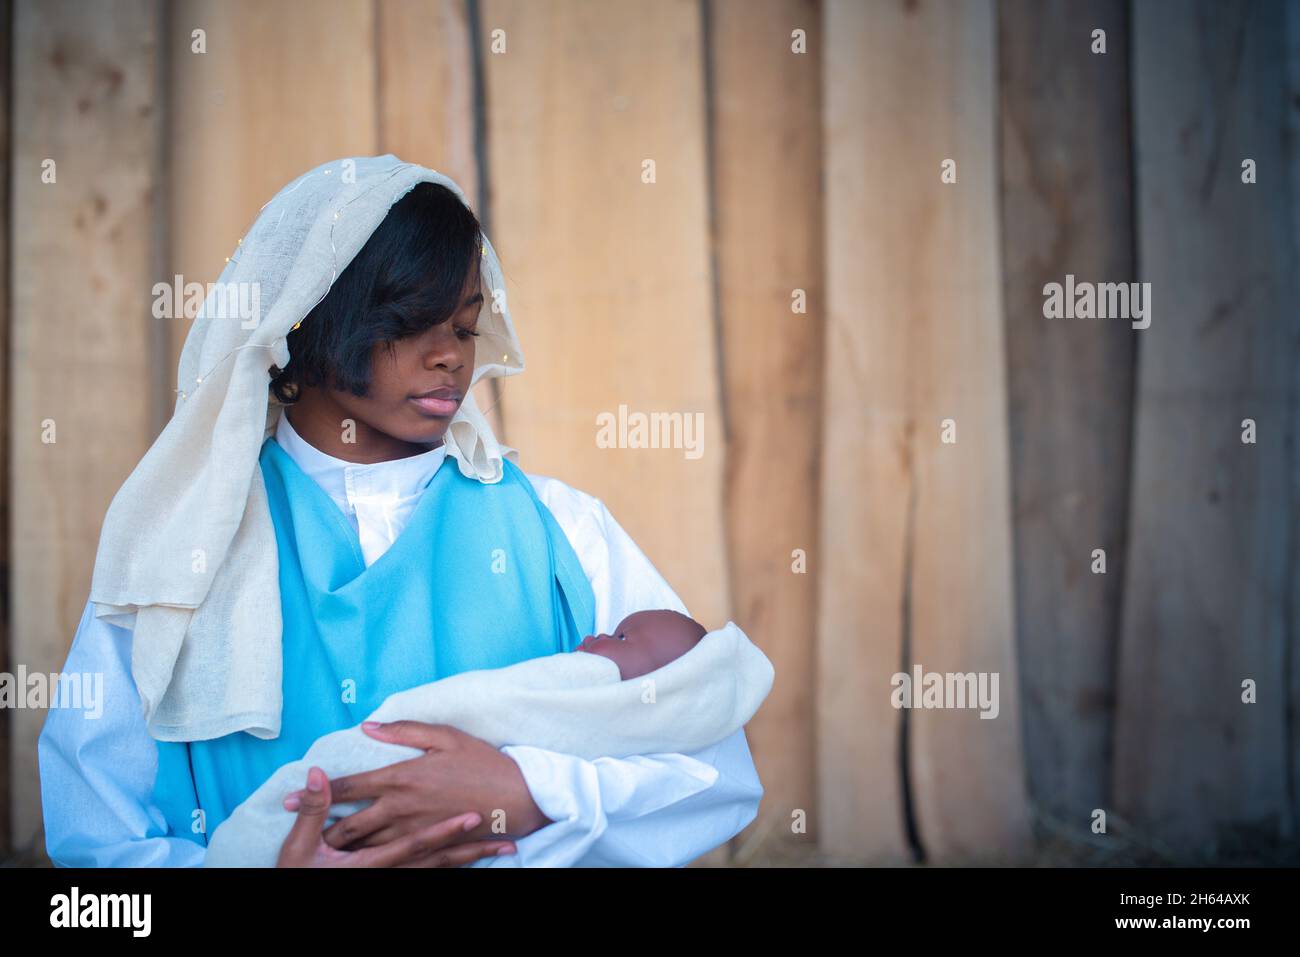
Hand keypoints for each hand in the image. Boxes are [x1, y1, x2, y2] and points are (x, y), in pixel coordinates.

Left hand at [281, 722, 552, 851]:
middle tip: (295, 834)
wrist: (519, 798)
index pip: (349, 787)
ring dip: (339, 849)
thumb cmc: (484, 763)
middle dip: (319, 830)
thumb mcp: (446, 736)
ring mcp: (413, 832)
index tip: (286, 797)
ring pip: (365, 846)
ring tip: (317, 851)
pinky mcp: (427, 847)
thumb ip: (404, 730)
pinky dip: (370, 860)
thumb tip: (369, 727)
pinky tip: (358, 862)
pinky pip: (391, 858)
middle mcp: (401, 808)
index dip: (315, 791)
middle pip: (349, 825)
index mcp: (402, 777)